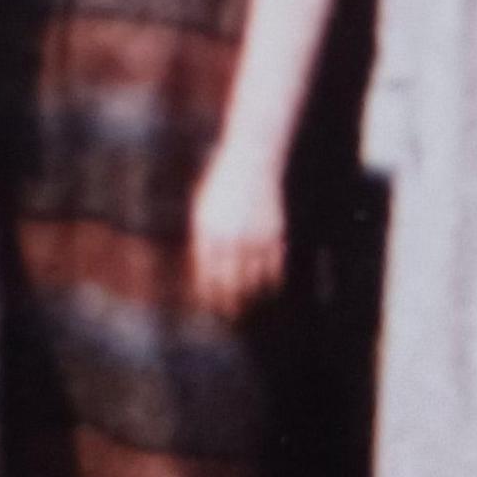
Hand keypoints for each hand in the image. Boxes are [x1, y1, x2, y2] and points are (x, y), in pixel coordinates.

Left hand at [186, 145, 289, 318]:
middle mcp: (230, 237)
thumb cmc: (224, 185)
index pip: (207, 276)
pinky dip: (272, 283)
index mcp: (207, 232)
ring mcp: (254, 236)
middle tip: (234, 317)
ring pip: (254, 281)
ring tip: (252, 309)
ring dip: (253, 299)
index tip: (214, 308)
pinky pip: (274, 268)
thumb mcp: (204, 208)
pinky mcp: (275, 233)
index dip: (211, 297)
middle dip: (232, 306)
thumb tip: (202, 269)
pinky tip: (269, 289)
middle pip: (230, 284)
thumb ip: (203, 237)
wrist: (253, 159)